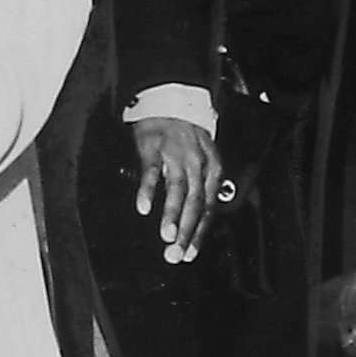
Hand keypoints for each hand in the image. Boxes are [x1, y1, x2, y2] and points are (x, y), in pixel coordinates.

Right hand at [130, 116, 222, 263]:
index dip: (200, 232)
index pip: (208, 207)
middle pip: (195, 203)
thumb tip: (200, 219)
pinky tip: (144, 208)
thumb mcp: (204, 160)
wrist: (171, 102)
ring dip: (172, 215)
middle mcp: (198, 164)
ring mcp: (176, 156)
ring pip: (178, 190)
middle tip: (176, 255)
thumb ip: (203, 188)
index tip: (191, 254)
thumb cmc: (188, 137)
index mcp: (212, 170)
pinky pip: (152, 172)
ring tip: (167, 237)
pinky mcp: (154, 148)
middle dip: (187, 231)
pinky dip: (148, 190)